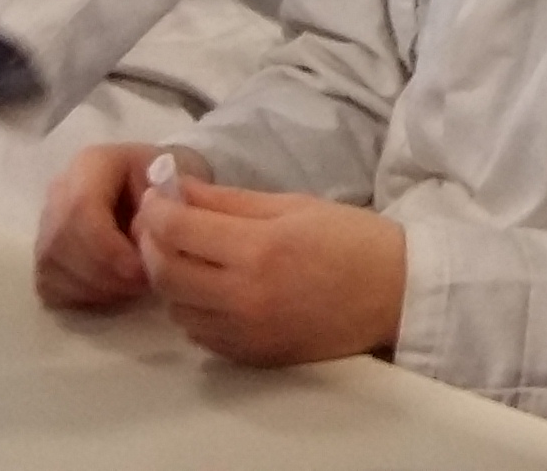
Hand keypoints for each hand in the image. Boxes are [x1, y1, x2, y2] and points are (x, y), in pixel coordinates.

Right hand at [36, 141, 205, 308]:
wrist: (157, 195)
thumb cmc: (168, 189)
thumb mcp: (176, 187)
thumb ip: (161, 211)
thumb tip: (144, 240)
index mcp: (92, 163)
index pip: (81, 207)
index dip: (108, 248)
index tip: (142, 271)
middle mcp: (59, 190)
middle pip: (61, 240)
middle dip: (103, 273)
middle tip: (142, 285)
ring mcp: (46, 223)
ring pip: (51, 265)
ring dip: (94, 287)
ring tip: (132, 287)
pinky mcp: (44, 255)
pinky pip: (48, 285)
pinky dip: (80, 296)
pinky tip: (111, 292)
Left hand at [136, 178, 409, 367]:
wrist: (396, 295)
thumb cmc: (351, 240)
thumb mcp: (293, 205)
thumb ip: (228, 200)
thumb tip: (177, 190)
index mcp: (259, 248)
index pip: (177, 230)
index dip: (156, 209)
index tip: (156, 197)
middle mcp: (245, 296)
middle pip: (164, 274)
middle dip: (150, 245)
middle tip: (159, 226)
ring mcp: (246, 332)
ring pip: (176, 308)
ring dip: (169, 280)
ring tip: (185, 256)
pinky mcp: (252, 356)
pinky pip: (199, 334)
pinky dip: (193, 309)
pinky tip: (209, 289)